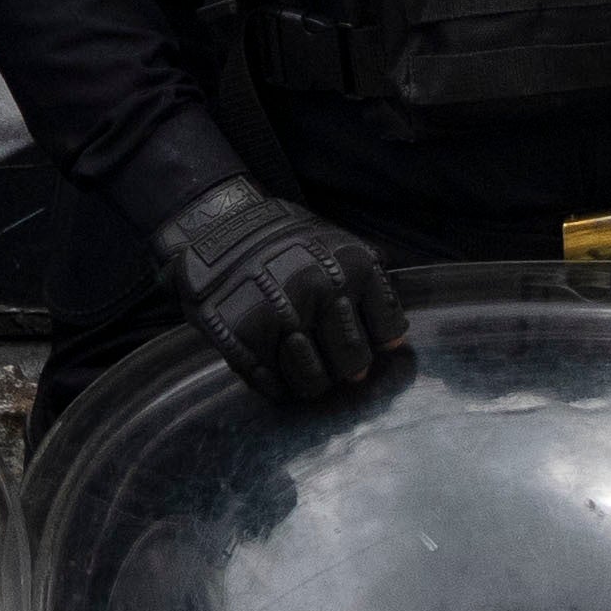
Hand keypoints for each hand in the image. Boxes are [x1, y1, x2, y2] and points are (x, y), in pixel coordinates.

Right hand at [159, 175, 402, 407]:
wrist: (217, 225)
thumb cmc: (283, 242)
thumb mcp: (336, 246)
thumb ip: (367, 289)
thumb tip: (393, 346)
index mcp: (353, 265)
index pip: (386, 332)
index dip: (374, 343)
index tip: (357, 341)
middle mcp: (321, 290)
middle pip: (353, 363)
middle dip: (342, 367)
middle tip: (327, 360)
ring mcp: (281, 314)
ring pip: (313, 383)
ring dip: (308, 380)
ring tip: (297, 365)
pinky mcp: (243, 334)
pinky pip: (271, 385)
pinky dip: (273, 385)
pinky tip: (269, 365)